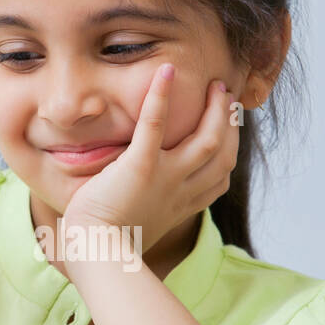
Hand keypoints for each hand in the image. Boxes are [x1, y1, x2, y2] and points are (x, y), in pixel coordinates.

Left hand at [61, 63, 237, 257]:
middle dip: (230, 123)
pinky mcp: (140, 167)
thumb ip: (144, 212)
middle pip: (222, 154)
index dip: (229, 152)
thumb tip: (135, 210)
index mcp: (180, 207)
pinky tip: (165, 70)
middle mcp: (180, 192)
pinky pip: (155, 126)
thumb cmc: (106, 248)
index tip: (229, 132)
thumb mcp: (137, 230)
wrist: (95, 255)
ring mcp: (165, 179)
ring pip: (206, 139)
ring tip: (214, 85)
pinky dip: (160, 96)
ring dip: (215, 109)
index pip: (220, 179)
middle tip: (226, 97)